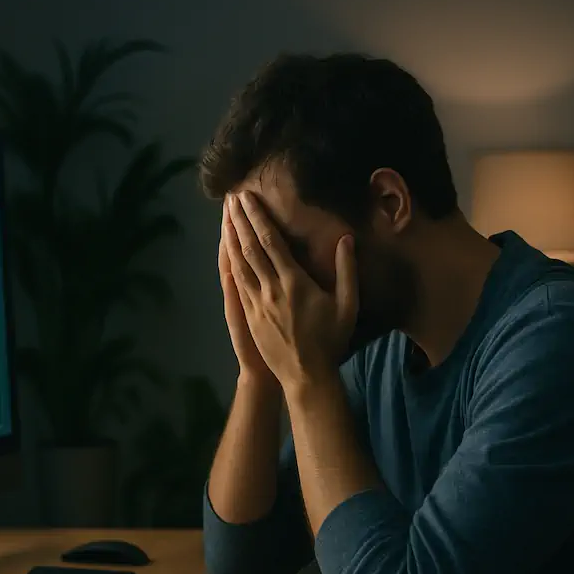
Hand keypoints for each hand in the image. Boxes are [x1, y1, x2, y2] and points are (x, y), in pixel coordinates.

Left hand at [223, 191, 357, 392]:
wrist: (306, 376)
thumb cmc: (330, 340)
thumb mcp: (348, 305)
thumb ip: (347, 270)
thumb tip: (346, 239)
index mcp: (294, 282)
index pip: (270, 241)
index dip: (257, 217)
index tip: (248, 198)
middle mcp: (270, 288)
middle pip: (249, 247)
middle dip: (239, 220)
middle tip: (231, 198)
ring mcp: (256, 303)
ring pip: (239, 263)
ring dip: (230, 237)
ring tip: (225, 217)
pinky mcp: (249, 315)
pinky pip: (237, 283)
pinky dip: (230, 262)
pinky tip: (226, 251)